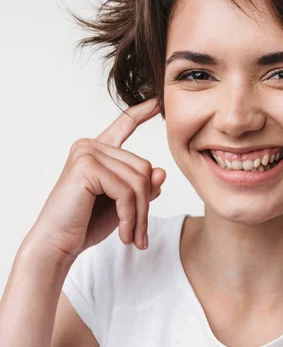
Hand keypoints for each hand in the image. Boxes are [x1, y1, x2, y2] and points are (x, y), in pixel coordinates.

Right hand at [29, 98, 165, 259]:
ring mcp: (87, 153)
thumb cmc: (87, 223)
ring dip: (140, 215)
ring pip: (139, 181)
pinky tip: (124, 234)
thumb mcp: (124, 204)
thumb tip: (161, 171)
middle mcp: (91, 146)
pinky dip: (131, 216)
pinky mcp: (86, 167)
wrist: (57, 245)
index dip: (141, 112)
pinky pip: (127, 192)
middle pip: (144, 168)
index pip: (124, 125)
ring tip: (133, 237)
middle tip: (140, 233)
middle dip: (146, 204)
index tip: (157, 101)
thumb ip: (142, 186)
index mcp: (98, 150)